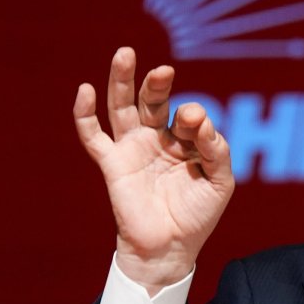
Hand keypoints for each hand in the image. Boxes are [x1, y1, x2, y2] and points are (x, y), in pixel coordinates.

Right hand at [73, 47, 233, 293]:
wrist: (170, 249)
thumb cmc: (197, 215)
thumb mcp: (219, 181)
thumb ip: (216, 149)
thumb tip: (200, 117)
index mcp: (185, 141)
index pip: (189, 118)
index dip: (195, 119)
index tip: (199, 126)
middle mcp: (157, 139)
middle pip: (152, 101)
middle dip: (157, 84)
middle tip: (165, 71)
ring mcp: (133, 149)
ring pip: (122, 107)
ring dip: (122, 80)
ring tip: (125, 54)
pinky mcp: (112, 164)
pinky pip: (94, 136)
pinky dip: (85, 114)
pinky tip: (84, 90)